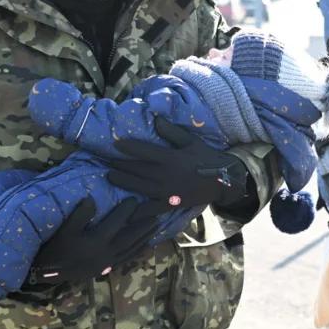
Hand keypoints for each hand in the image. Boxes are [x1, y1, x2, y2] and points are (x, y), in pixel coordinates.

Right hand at [28, 196, 171, 285]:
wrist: (49, 273)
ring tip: (156, 227)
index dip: (126, 210)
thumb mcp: (65, 229)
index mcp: (97, 241)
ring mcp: (107, 262)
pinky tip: (146, 247)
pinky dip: (137, 252)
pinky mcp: (105, 268)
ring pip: (131, 248)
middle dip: (143, 225)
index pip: (116, 222)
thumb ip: (80, 214)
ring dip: (144, 237)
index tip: (135, 199)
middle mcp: (106, 252)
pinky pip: (126, 258)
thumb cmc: (56, 248)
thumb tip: (92, 199)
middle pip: (130, 236)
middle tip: (157, 214)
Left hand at [107, 117, 248, 209]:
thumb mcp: (191, 141)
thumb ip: (172, 132)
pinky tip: (126, 207)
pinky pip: (151, 207)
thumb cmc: (207, 158)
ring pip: (139, 186)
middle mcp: (166, 175)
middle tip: (105, 162)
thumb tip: (155, 119)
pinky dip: (138, 209)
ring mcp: (167, 191)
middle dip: (120, 165)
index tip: (115, 144)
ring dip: (123, 181)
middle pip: (137, 170)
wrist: (223, 180)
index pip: (144, 151)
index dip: (128, 147)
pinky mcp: (171, 203)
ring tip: (110, 177)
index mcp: (171, 158)